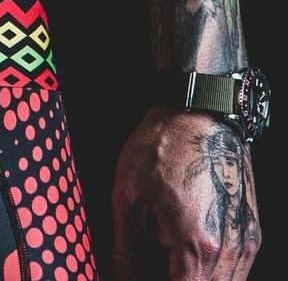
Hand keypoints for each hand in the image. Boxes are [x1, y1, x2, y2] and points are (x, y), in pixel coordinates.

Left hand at [113, 109, 259, 278]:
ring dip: (198, 280)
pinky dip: (214, 273)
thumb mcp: (128, 197)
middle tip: (156, 268)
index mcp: (198, 245)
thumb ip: (125, 251)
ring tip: (170, 264)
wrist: (201, 109)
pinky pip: (237, 271)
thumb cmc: (165, 145)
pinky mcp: (252, 231)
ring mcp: (246, 241)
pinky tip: (190, 258)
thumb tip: (120, 279)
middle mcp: (230, 249)